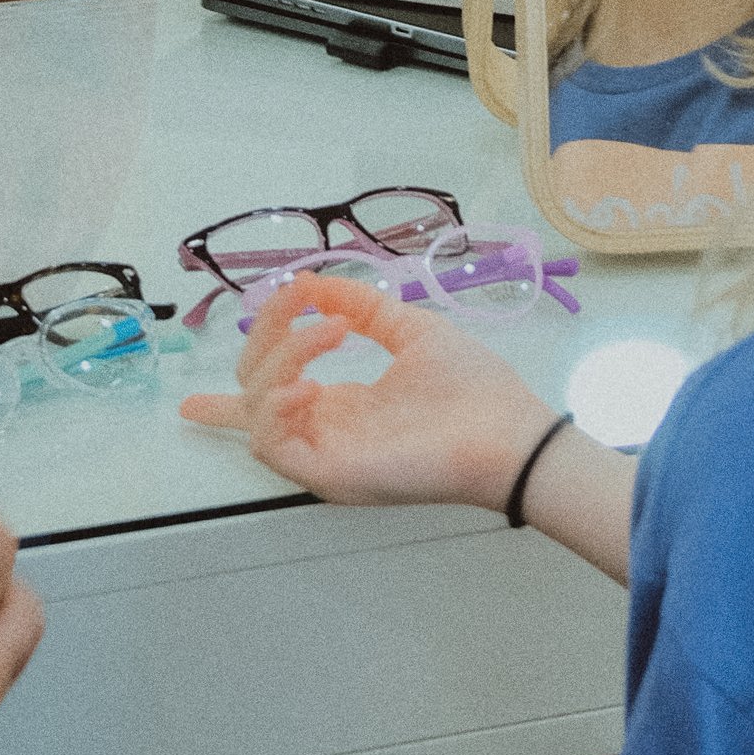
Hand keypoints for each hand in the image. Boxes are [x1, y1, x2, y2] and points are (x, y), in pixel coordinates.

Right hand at [181, 265, 562, 512]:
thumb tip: (314, 281)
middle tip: (298, 300)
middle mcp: (324, 431)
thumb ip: (363, 306)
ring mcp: (323, 454)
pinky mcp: (330, 473)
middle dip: (263, 335)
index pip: (268, 393)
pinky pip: (272, 445)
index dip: (245, 354)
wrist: (508, 433)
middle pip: (252, 388)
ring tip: (333, 331)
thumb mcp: (411, 331)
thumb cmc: (470, 387)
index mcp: (342, 405)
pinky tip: (310, 383)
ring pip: (255, 410)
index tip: (280, 294)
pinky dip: (276, 406)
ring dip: (281, 357)